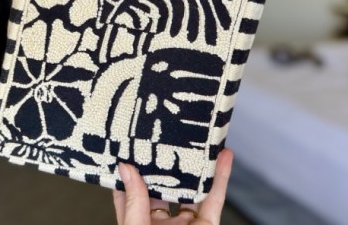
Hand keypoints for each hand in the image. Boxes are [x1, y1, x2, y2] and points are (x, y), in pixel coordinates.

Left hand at [112, 148, 233, 224]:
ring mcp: (185, 224)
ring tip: (193, 137)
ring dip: (193, 165)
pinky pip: (213, 198)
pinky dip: (219, 177)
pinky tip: (223, 156)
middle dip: (162, 162)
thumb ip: (134, 202)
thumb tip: (125, 168)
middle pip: (160, 186)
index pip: (128, 193)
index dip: (126, 171)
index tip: (124, 144)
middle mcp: (160, 223)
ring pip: (189, 189)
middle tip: (160, 132)